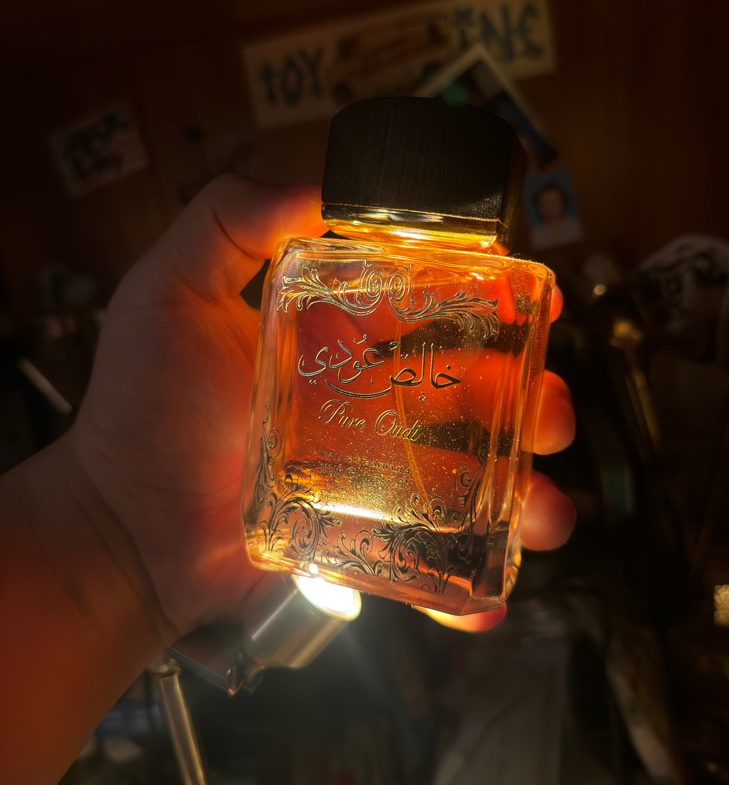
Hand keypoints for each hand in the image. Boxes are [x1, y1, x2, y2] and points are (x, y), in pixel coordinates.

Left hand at [73, 176, 574, 639]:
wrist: (119, 531)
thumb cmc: (140, 411)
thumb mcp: (168, 293)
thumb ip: (231, 221)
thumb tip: (323, 188)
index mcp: (335, 343)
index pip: (428, 312)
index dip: (487, 306)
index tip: (533, 304)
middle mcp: (364, 405)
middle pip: (470, 396)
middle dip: (529, 401)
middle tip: (552, 414)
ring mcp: (368, 480)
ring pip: (470, 482)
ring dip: (525, 496)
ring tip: (547, 512)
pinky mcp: (360, 546)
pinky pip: (431, 564)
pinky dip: (470, 585)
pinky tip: (492, 596)